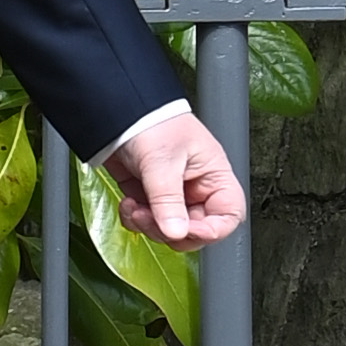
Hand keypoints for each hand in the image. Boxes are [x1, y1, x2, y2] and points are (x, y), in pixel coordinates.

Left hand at [106, 113, 245, 247]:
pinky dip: (135, 220)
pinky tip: (128, 204)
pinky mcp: (150, 198)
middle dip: (171, 231)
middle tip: (150, 218)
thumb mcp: (162, 163)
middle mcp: (197, 189)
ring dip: (148, 226)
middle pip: (195, 230)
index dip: (212, 230)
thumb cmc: (152, 123)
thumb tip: (176, 232)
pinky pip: (148, 223)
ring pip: (168, 231)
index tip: (186, 231)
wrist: (117, 113)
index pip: (228, 216)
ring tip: (134, 207)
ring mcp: (172, 195)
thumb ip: (168, 201)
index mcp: (213, 176)